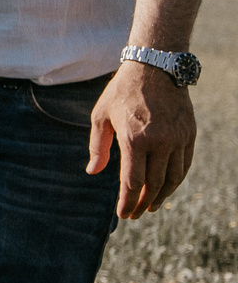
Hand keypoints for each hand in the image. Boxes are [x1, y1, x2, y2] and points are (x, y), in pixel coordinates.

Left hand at [89, 61, 196, 218]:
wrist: (155, 68)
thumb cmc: (122, 92)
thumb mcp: (101, 116)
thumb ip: (97, 146)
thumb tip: (93, 171)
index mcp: (134, 138)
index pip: (132, 181)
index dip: (128, 202)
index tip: (123, 214)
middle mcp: (159, 141)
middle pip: (154, 184)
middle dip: (144, 203)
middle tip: (136, 214)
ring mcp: (178, 138)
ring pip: (173, 178)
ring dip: (162, 196)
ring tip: (151, 206)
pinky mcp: (189, 134)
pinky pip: (184, 165)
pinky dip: (176, 180)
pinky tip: (166, 187)